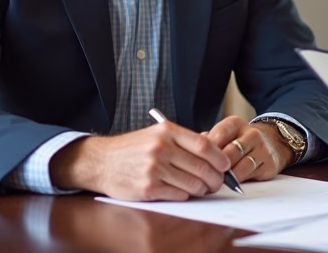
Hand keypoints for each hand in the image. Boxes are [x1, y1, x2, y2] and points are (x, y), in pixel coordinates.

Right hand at [49, 123, 230, 200]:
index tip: (226, 165)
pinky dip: (185, 195)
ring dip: (202, 189)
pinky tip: (181, 191)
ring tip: (201, 188)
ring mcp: (154, 169)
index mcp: (166, 131)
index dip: (220, 158)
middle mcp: (161, 148)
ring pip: (193, 184)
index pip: (204, 145)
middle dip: (216, 178)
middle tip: (218, 183)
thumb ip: (184, 140)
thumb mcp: (157, 134)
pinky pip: (178, 195)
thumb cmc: (133, 148)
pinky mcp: (147, 188)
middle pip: (202, 167)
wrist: (101, 161)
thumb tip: (214, 149)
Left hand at [205, 116, 290, 181]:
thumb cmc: (240, 141)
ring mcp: (262, 148)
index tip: (198, 162)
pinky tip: (230, 184)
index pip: (219, 135)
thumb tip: (191, 153)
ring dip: (226, 177)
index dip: (207, 151)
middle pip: (229, 153)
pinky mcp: (269, 164)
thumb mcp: (225, 135)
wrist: (273, 142)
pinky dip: (238, 182)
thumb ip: (209, 142)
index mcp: (235, 123)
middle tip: (205, 178)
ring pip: (240, 167)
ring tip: (216, 183)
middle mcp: (251, 133)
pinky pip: (250, 176)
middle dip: (216, 168)